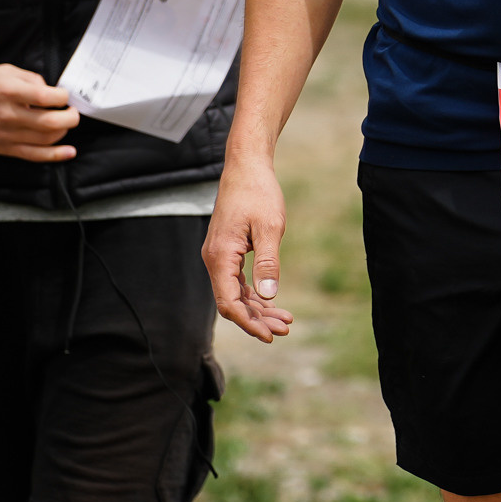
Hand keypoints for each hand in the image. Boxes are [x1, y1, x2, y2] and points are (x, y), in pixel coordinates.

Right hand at [0, 64, 81, 161]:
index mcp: (9, 91)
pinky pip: (34, 155)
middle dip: (71, 117)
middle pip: (51, 122)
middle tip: (72, 111)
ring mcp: (6, 135)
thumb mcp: (5, 71)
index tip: (64, 95)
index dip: (63, 97)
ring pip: (47, 139)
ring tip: (65, 122)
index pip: (47, 97)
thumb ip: (31, 79)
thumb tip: (51, 92)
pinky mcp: (4, 148)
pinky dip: (55, 155)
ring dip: (64, 131)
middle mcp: (8, 115)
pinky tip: (70, 151)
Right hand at [203, 151, 294, 342]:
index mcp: (221, 255)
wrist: (246, 166)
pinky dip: (254, 294)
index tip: (270, 335)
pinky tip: (273, 302)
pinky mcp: (227, 251)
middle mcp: (214, 259)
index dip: (249, 323)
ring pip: (235, 293)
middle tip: (285, 329)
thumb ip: (268, 262)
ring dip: (258, 309)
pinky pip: (237, 281)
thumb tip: (268, 296)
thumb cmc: (258, 192)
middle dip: (257, 319)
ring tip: (285, 321)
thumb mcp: (270, 227)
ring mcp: (219, 255)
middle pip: (232, 302)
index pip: (229, 302)